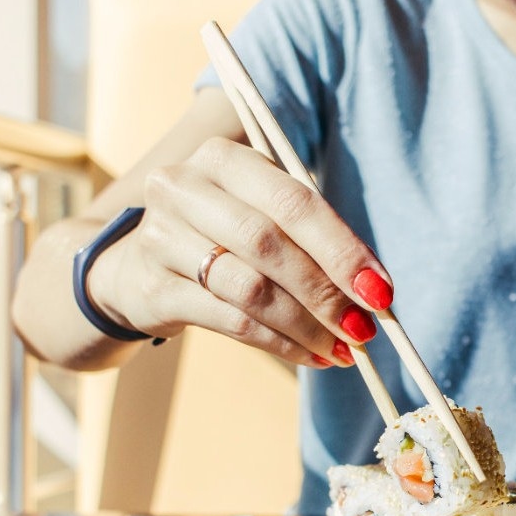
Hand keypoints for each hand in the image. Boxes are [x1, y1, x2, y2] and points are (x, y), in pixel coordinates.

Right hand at [84, 137, 392, 367]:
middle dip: (327, 292)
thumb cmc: (222, 236)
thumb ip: (312, 241)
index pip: (294, 202)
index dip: (342, 249)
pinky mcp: (154, 288)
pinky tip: (311, 355)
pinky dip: (281, 343)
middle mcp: (185, 188)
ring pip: (251, 288)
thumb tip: (374, 292)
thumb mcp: (263, 216)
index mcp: (223, 159)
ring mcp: (162, 238)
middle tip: (365, 329)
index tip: (380, 291)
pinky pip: (231, 321)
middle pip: (270, 244)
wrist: (136, 266)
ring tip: (342, 349)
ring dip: (307, 326)